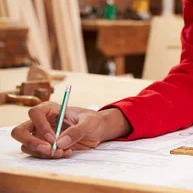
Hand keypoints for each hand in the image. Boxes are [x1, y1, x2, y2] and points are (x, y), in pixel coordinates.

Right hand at [10, 102, 128, 158]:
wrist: (98, 131)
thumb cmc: (93, 121)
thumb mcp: (90, 122)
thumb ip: (77, 130)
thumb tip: (60, 143)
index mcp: (50, 109)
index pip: (34, 113)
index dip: (41, 126)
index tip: (54, 138)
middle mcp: (41, 122)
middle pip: (20, 131)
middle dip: (31, 143)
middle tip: (49, 150)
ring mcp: (40, 135)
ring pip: (27, 146)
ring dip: (43, 153)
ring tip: (64, 152)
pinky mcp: (44, 147)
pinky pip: (38, 154)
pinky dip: (49, 157)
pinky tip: (66, 153)